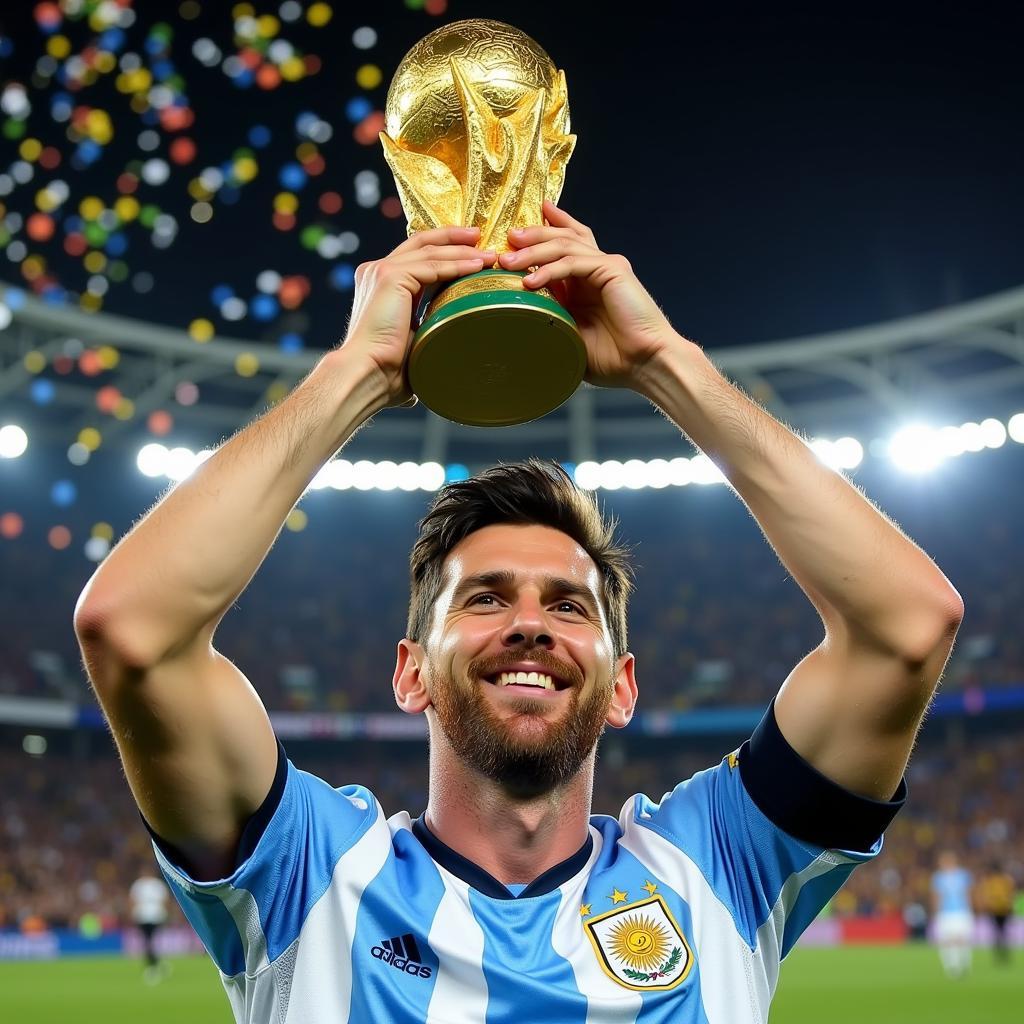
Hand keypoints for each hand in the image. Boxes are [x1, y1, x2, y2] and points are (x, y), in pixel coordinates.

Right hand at [340, 227, 494, 407]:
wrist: (369, 373)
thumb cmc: (387, 369)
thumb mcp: (411, 340)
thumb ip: (424, 332)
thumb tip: (446, 343)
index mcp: (380, 284)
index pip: (415, 255)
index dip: (443, 249)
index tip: (471, 251)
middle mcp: (377, 271)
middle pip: (421, 242)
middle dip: (453, 237)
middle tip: (480, 238)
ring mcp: (381, 270)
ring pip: (429, 251)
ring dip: (462, 251)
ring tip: (488, 254)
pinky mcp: (389, 276)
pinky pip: (432, 265)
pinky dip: (456, 265)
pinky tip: (476, 267)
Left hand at [497, 200, 674, 388]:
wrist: (645, 364)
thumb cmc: (614, 358)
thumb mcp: (570, 337)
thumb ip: (550, 321)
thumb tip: (516, 322)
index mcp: (588, 281)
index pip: (564, 245)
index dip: (543, 232)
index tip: (516, 232)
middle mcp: (597, 268)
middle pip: (561, 237)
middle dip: (532, 236)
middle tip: (507, 239)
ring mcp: (606, 266)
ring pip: (564, 245)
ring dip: (533, 251)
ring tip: (508, 262)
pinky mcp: (613, 270)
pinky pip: (575, 262)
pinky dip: (551, 270)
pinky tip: (531, 281)